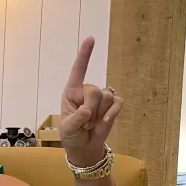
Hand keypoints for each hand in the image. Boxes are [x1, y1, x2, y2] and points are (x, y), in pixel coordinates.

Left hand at [59, 37, 123, 165]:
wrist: (84, 146)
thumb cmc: (71, 134)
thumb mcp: (68, 128)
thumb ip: (76, 119)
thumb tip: (87, 110)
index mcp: (71, 92)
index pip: (79, 70)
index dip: (85, 54)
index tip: (91, 39)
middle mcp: (86, 91)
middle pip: (94, 90)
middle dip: (90, 109)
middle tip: (85, 122)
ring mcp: (101, 98)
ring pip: (106, 97)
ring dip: (99, 115)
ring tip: (91, 124)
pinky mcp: (113, 105)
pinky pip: (117, 103)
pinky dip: (112, 113)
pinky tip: (105, 122)